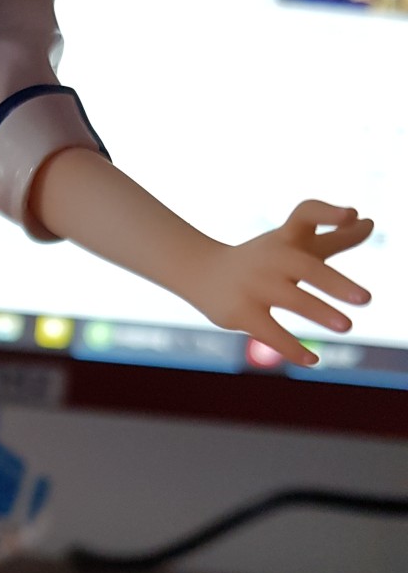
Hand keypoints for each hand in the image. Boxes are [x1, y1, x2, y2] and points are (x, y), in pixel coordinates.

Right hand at [198, 201, 373, 365]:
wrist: (202, 271)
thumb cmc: (262, 258)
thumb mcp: (293, 244)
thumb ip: (334, 237)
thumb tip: (370, 221)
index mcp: (287, 237)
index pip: (306, 214)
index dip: (328, 213)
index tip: (351, 214)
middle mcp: (272, 257)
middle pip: (307, 266)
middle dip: (336, 283)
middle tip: (367, 299)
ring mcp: (255, 285)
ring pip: (293, 300)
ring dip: (320, 313)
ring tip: (347, 327)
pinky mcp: (242, 313)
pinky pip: (271, 333)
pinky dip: (293, 348)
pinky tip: (313, 359)